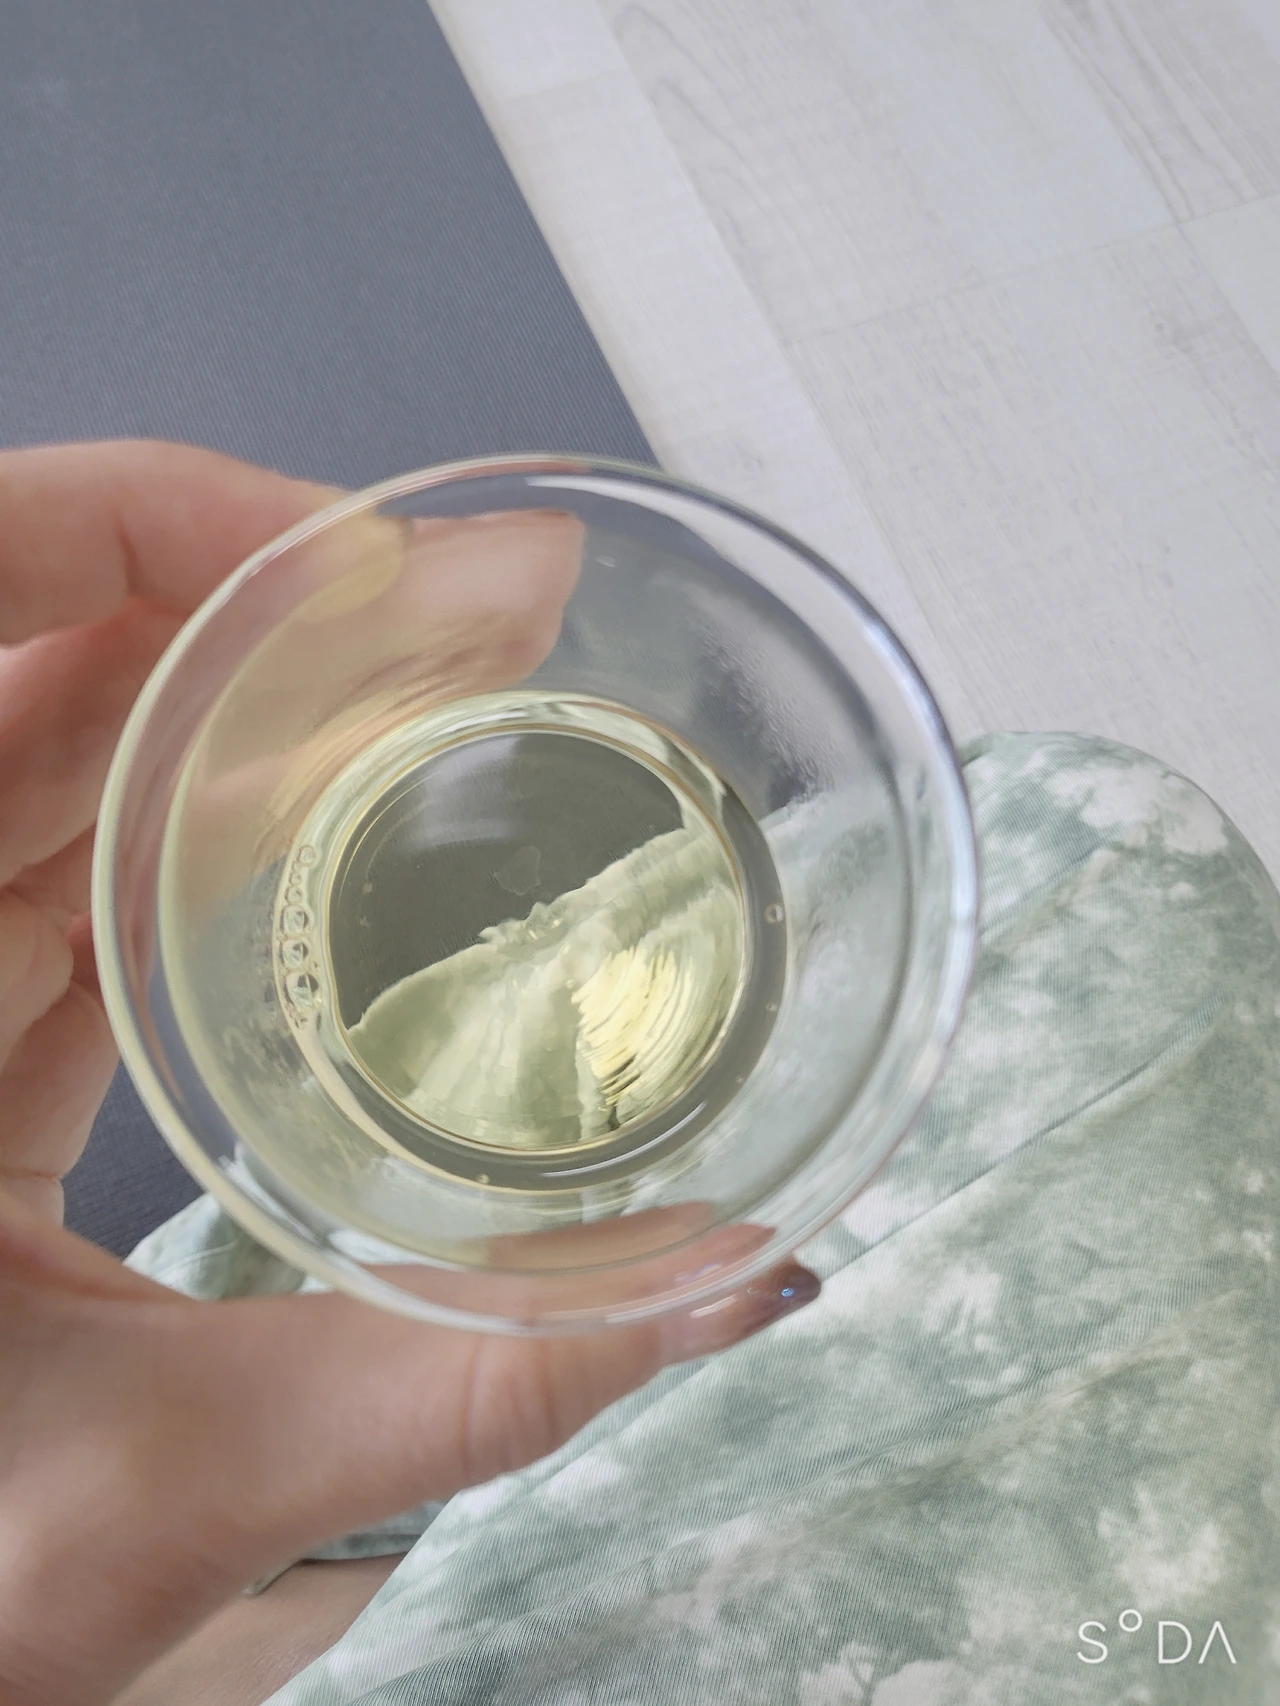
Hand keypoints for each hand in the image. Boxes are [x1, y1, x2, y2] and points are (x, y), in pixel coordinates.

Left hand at [0, 441, 819, 1705]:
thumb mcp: (187, 1490)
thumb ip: (466, 1385)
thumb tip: (730, 1276)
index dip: (131, 541)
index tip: (356, 556)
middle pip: (44, 690)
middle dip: (265, 613)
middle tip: (486, 598)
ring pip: (75, 767)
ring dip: (258, 699)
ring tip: (449, 658)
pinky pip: (87, 864)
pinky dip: (221, 812)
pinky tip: (346, 792)